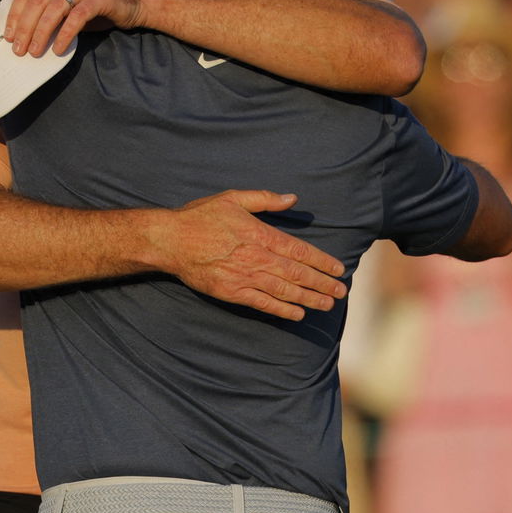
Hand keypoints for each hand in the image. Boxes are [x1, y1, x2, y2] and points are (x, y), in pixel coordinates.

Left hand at [5, 0, 144, 57]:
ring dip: (41, 32)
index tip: (9, 36)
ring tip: (35, 52)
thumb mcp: (72, 5)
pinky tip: (58, 49)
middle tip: (19, 50)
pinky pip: (77, 16)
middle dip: (25, 27)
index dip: (15, 15)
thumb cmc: (101, 6)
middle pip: (38, 1)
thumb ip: (52, 12)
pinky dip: (65, 34)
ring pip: (55, 8)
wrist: (138, 1)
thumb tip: (26, 34)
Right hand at [148, 190, 347, 321]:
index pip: (299, 250)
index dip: (321, 261)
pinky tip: (297, 314)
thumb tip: (292, 198)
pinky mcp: (231, 292)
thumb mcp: (233, 198)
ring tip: (327, 305)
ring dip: (308, 299)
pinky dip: (281, 310)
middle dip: (321, 284)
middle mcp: (256, 258)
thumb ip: (265, 199)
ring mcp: (244, 277)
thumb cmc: (201, 216)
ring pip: (284, 290)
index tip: (338, 269)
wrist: (170, 240)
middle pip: (297, 273)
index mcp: (260, 234)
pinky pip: (262, 303)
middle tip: (341, 292)